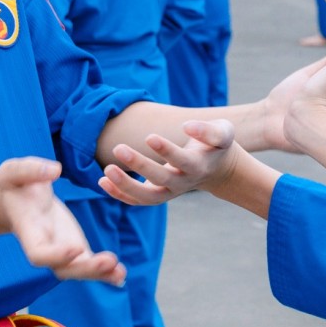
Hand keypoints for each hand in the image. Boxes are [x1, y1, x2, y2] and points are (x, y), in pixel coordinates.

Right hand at [0, 158, 124, 284]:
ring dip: (99, 273)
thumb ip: (30, 170)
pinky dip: (104, 272)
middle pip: (62, 269)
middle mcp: (45, 247)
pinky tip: (121, 273)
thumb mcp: (14, 171)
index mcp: (28, 231)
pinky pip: (89, 264)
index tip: (76, 247)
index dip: (56, 255)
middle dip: (85, 268)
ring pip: (78, 270)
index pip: (38, 254)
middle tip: (109, 261)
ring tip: (120, 272)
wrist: (21, 198)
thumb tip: (54, 170)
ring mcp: (61, 250)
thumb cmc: (16, 183)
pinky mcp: (76, 247)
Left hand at [101, 119, 238, 205]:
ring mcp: (170, 192)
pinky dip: (120, 194)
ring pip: (147, 196)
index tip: (150, 136)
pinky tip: (102, 180)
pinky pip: (137, 200)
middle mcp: (183, 182)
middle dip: (139, 165)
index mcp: (198, 166)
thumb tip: (187, 127)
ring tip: (106, 170)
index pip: (181, 160)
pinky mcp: (159, 194)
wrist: (217, 168)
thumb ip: (209, 130)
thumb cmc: (216, 145)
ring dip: (125, 186)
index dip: (166, 150)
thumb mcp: (223, 133)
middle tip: (118, 148)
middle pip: (160, 179)